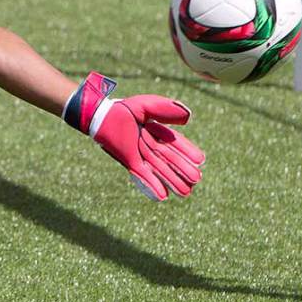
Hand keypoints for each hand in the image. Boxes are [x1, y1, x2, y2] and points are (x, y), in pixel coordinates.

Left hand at [64, 73, 205, 200]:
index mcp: (157, 131)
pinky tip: (163, 195)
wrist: (101, 114)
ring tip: (186, 192)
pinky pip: (143, 173)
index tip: (200, 160)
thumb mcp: (148, 105)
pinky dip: (153, 184)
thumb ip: (167, 110)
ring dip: (172, 180)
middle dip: (182, 169)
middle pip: (169, 159)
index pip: (175, 143)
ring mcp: (140, 153)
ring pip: (159, 169)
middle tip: (196, 179)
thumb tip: (189, 117)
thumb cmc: (123, 108)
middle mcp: (149, 144)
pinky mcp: (129, 159)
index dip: (187, 151)